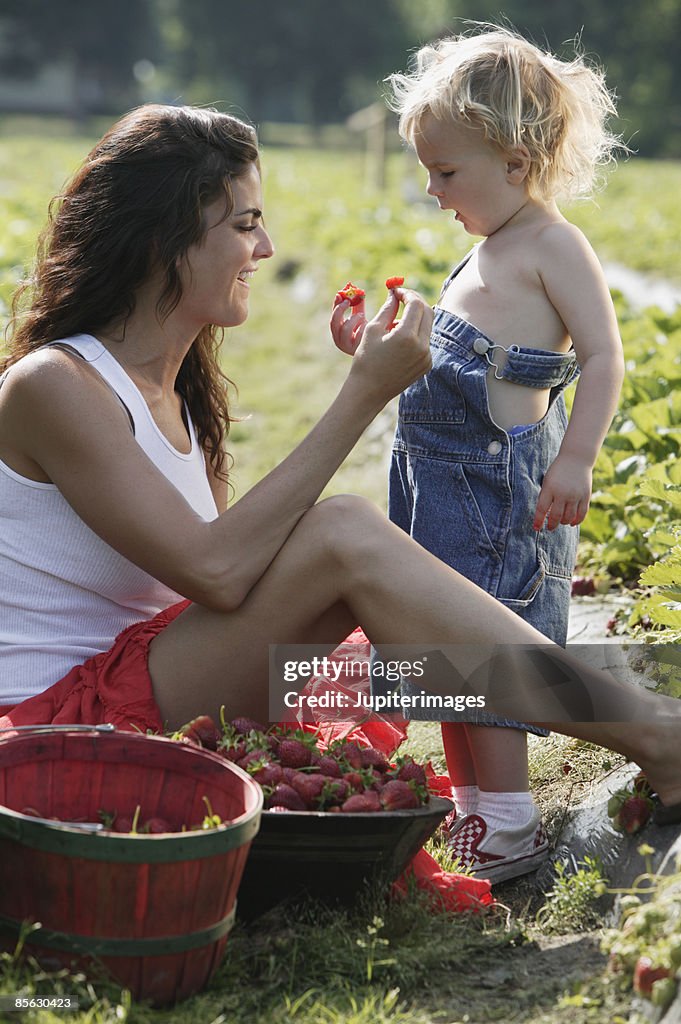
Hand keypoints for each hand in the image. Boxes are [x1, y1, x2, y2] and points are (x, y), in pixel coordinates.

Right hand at [330, 291, 367, 354]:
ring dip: (353, 319)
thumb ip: (357, 305)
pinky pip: (356, 335)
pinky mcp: (353, 350)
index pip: (333, 316)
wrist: (376, 347)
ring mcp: (345, 345)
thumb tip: (357, 290)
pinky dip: (360, 328)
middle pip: (333, 322)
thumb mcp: (360, 316)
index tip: (340, 294)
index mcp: (338, 330)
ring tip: (362, 316)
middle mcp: (338, 338)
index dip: (335, 305)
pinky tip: (366, 329)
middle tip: (348, 301)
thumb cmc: (366, 331)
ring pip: (345, 328)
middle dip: (339, 310)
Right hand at [347, 288, 432, 403]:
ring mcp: (427, 357)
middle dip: (415, 302)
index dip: (407, 294)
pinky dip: (415, 334)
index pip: (416, 304)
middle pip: (427, 312)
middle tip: (401, 298)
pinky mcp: (427, 364)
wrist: (369, 391)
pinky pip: (425, 341)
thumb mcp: (373, 329)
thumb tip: (395, 293)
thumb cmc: (366, 359)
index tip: (396, 292)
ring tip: (395, 323)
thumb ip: (388, 309)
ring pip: (427, 326)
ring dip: (415, 318)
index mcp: (406, 336)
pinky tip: (399, 340)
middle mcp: (421, 346)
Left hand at [533, 455, 591, 530]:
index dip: (539, 521)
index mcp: (550, 488)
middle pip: (556, 516)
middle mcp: (563, 493)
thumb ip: (546, 496)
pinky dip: (576, 521)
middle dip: (552, 525)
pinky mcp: (586, 496)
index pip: (542, 509)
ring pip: (569, 517)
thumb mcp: (547, 481)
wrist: (576, 458)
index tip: (537, 528)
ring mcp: (575, 495)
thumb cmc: (558, 471)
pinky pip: (582, 513)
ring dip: (563, 522)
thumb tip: (546, 515)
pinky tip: (572, 523)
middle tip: (550, 528)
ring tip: (561, 522)